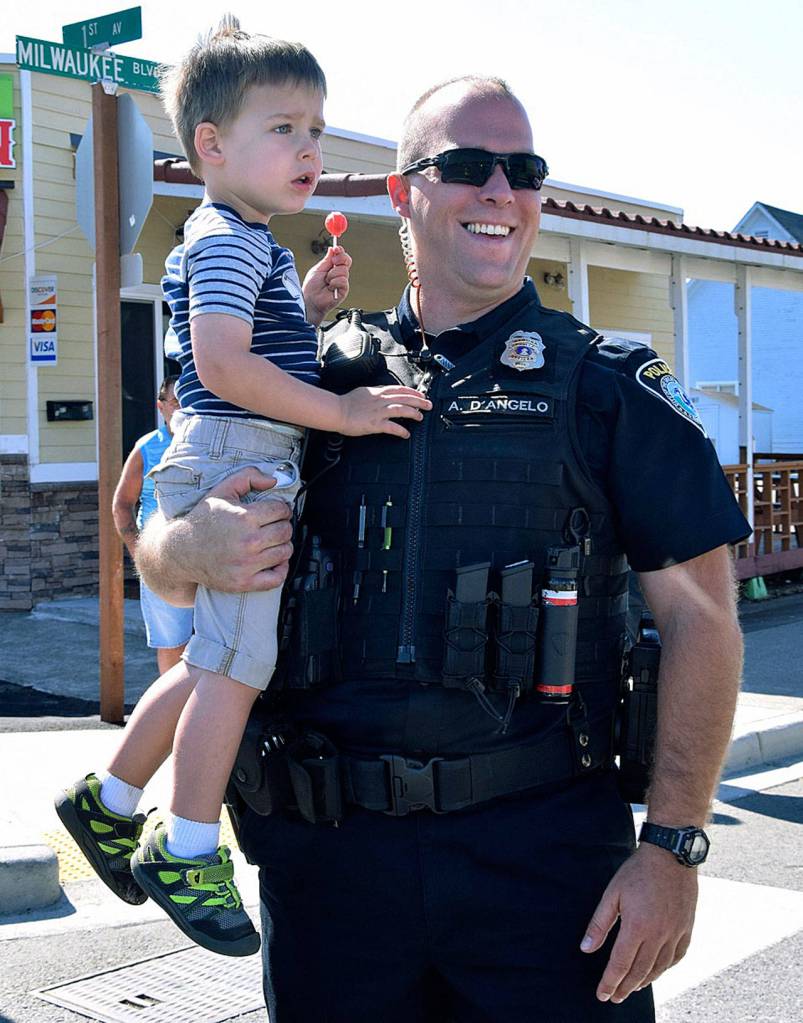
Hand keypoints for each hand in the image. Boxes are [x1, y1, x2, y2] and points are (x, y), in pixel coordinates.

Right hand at [180, 467, 293, 592]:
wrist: (181, 551)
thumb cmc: (203, 521)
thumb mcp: (221, 491)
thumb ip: (248, 477)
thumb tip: (273, 480)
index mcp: (243, 517)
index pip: (281, 510)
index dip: (281, 509)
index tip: (275, 512)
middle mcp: (248, 542)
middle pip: (285, 531)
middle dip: (283, 525)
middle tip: (273, 526)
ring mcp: (246, 564)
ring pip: (285, 552)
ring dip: (282, 545)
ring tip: (272, 541)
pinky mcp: (244, 582)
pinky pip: (277, 578)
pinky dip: (281, 569)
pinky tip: (274, 561)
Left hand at [302, 245, 351, 324]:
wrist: (310, 300)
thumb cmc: (312, 287)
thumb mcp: (318, 269)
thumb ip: (327, 259)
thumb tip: (332, 249)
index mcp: (333, 268)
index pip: (342, 257)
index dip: (340, 251)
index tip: (337, 248)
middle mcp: (339, 274)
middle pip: (347, 260)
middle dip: (339, 259)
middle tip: (332, 263)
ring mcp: (342, 282)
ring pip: (343, 270)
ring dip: (332, 275)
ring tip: (326, 281)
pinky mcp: (344, 290)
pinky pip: (343, 281)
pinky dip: (334, 283)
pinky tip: (330, 288)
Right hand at [337, 385, 432, 438]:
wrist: (337, 411)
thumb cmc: (347, 403)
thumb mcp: (363, 392)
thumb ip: (375, 392)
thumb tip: (383, 392)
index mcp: (378, 391)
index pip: (400, 389)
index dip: (413, 392)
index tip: (421, 395)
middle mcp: (381, 400)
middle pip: (405, 398)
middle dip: (419, 401)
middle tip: (429, 405)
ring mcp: (379, 412)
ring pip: (402, 410)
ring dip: (413, 413)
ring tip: (420, 417)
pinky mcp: (375, 424)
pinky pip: (392, 427)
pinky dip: (401, 430)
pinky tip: (406, 434)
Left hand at [580, 843, 696, 1002]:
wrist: (670, 854)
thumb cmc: (637, 871)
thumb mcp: (612, 894)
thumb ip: (599, 924)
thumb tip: (586, 949)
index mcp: (637, 927)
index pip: (620, 964)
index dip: (610, 982)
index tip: (602, 995)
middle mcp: (658, 935)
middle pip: (640, 971)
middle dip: (625, 987)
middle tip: (615, 997)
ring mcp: (675, 933)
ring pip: (659, 967)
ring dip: (645, 981)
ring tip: (633, 988)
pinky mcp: (687, 928)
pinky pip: (677, 957)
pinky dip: (666, 968)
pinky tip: (658, 971)